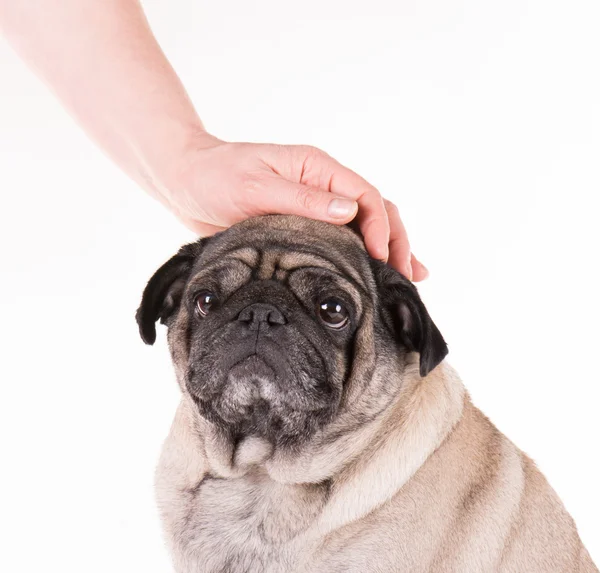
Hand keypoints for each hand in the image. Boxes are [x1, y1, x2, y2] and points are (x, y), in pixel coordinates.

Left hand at [158, 134, 427, 280]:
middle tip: (406, 276)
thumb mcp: (256, 187)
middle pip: (375, 211)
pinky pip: (342, 241)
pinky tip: (379, 272)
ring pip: (365, 227)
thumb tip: (350, 212)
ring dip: (389, 249)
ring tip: (412, 277)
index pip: (365, 196)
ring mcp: (316, 207)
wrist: (187, 181)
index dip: (380, 227)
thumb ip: (302, 199)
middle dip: (395, 241)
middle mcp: (323, 187)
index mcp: (317, 169)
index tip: (380, 258)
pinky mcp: (304, 227)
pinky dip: (363, 256)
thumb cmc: (216, 176)